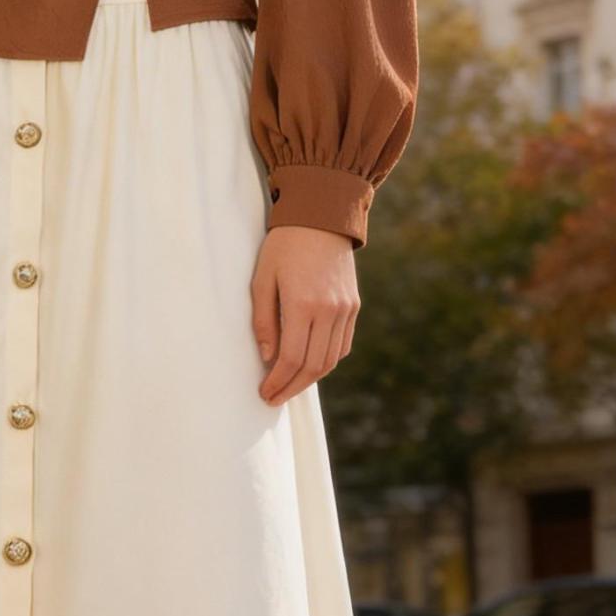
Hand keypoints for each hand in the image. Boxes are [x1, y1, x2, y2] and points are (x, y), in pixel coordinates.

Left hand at [250, 225, 358, 405]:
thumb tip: (268, 358)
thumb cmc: (283, 246)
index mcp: (302, 304)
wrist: (321, 218)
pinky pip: (342, 345)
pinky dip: (327, 361)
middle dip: (292, 387)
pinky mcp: (353, 306)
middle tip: (274, 397)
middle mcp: (329, 310)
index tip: (264, 393)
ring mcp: (345, 309)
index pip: (292, 358)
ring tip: (289, 385)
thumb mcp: (262, 279)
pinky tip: (310, 365)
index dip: (278, 382)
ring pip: (331, 360)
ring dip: (310, 379)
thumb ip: (264, 320)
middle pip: (313, 366)